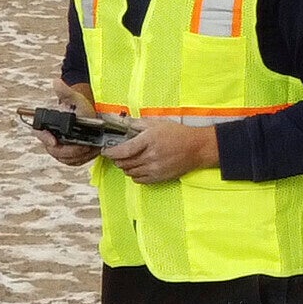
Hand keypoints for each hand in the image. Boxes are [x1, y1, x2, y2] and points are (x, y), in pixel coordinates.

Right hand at [33, 81, 100, 166]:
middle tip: (83, 146)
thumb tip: (56, 82)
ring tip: (89, 148)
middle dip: (69, 150)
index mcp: (48, 125)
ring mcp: (60, 149)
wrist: (88, 117)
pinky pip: (73, 162)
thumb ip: (65, 92)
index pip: (40, 134)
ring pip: (64, 158)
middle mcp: (51, 139)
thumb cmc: (80, 108)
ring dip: (77, 155)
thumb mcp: (75, 99)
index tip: (53, 141)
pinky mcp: (70, 156)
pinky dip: (82, 158)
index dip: (45, 139)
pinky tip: (90, 151)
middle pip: (54, 151)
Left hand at [103, 120, 219, 184]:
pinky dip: (134, 175)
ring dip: (125, 167)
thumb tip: (123, 123)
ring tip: (127, 160)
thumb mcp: (157, 123)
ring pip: (130, 172)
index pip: (124, 150)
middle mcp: (150, 157)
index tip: (106, 151)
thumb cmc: (178, 134)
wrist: (196, 148)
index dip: (111, 152)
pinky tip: (136, 168)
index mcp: (149, 141)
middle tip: (116, 154)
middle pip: (124, 163)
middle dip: (117, 159)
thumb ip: (138, 124)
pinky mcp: (159, 177)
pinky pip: (139, 180)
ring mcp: (154, 169)